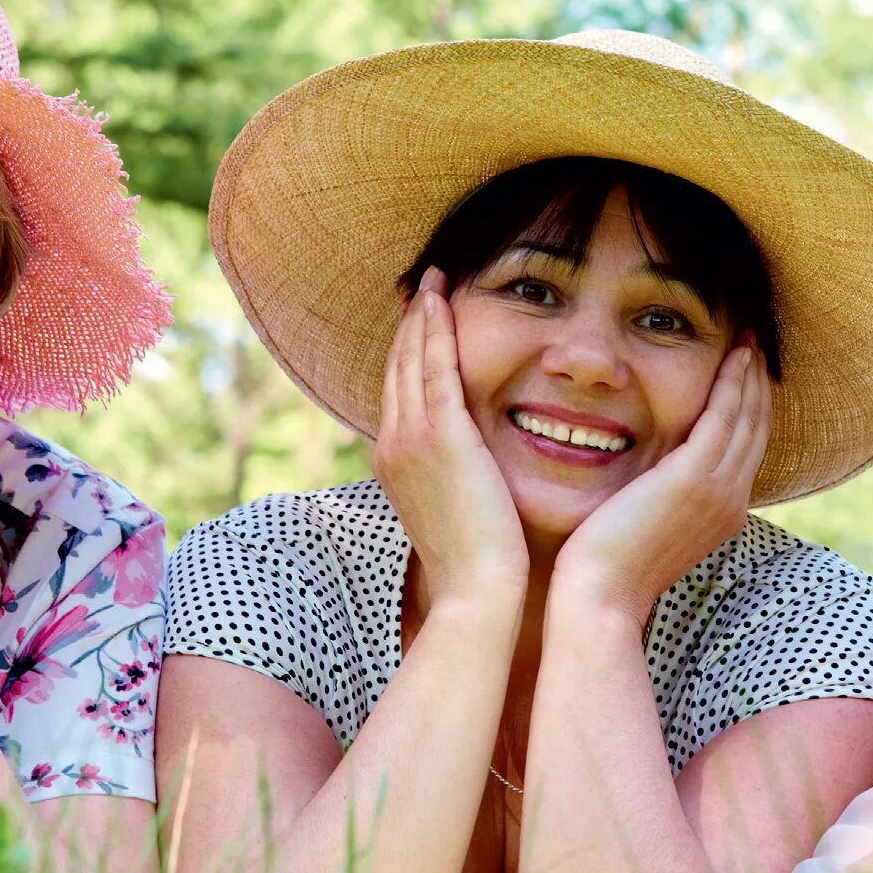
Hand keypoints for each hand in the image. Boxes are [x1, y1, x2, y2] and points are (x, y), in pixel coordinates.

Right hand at [372, 270, 528, 605]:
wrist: (477, 593)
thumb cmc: (480, 566)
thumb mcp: (457, 514)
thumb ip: (457, 481)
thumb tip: (473, 471)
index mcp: (394, 464)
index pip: (398, 394)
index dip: (407, 354)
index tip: (420, 323)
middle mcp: (392, 445)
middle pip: (396, 368)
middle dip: (410, 326)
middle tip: (424, 287)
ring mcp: (411, 440)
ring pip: (410, 359)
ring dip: (422, 315)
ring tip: (434, 279)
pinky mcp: (441, 436)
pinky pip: (434, 366)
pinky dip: (436, 329)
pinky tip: (444, 300)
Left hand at [552, 342, 769, 624]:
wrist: (600, 597)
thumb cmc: (605, 568)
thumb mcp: (644, 526)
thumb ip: (657, 497)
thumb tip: (648, 479)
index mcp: (722, 513)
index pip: (746, 449)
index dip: (750, 408)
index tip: (745, 372)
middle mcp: (730, 500)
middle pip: (757, 428)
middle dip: (758, 384)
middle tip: (755, 343)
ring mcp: (718, 490)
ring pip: (748, 417)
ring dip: (750, 374)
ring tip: (749, 338)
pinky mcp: (695, 478)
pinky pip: (725, 415)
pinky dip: (733, 382)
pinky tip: (733, 353)